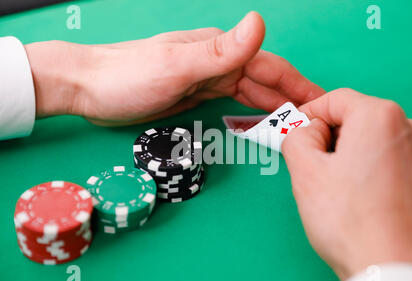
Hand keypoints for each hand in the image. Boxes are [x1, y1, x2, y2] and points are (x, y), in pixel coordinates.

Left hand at [25, 12, 323, 124]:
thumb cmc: (127, 77)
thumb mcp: (175, 65)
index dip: (299, 85)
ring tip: (294, 126)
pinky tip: (258, 121)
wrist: (89, 89)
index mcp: (218, 51)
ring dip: (273, 108)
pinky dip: (249, 112)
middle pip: (264, 81)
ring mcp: (206, 78)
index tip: (322, 104)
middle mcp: (216, 61)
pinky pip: (232, 102)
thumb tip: (260, 22)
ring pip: (250, 92)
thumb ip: (220, 51)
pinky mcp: (194, 94)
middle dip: (291, 100)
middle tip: (315, 123)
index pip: (270, 66)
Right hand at [282, 88, 411, 280]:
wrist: (395, 273)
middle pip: (359, 120)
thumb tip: (304, 131)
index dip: (309, 114)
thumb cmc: (354, 226)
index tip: (298, 131)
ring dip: (355, 156)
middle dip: (332, 139)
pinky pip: (398, 163)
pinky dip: (378, 172)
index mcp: (381, 117)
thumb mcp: (304, 173)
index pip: (335, 99)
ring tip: (342, 191)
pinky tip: (366, 200)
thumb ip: (295, 137)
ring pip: (378, 142)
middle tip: (315, 167)